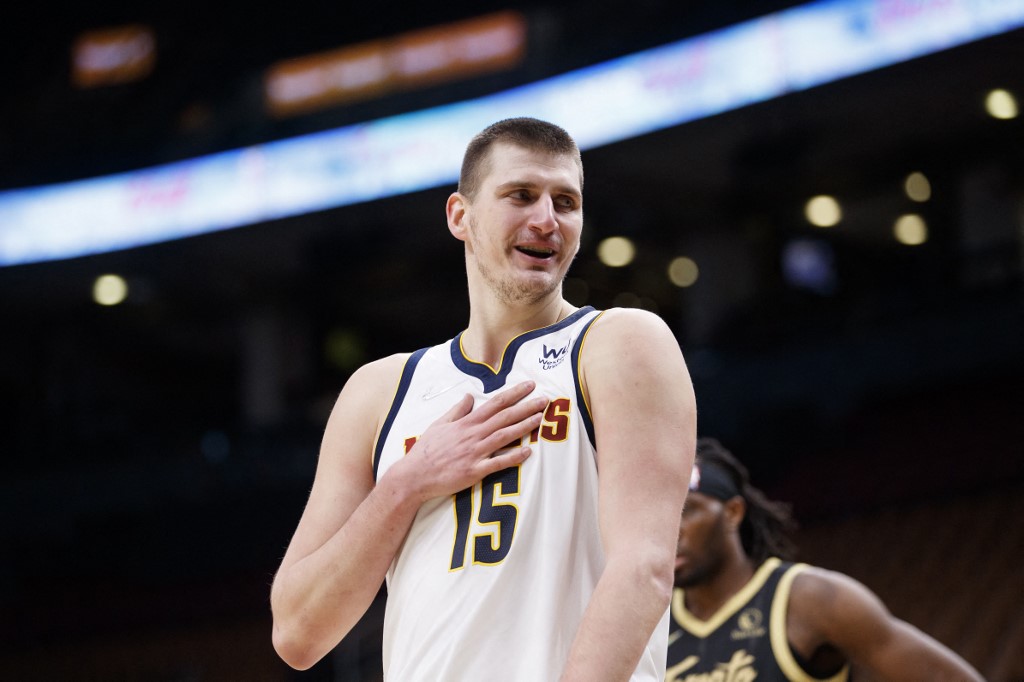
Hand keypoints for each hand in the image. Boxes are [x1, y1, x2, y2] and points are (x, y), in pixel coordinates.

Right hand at [395, 380, 546, 501]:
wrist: (414, 475)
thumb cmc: (426, 451)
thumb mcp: (440, 424)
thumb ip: (458, 411)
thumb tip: (470, 396)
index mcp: (466, 423)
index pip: (495, 403)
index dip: (514, 393)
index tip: (529, 386)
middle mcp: (473, 435)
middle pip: (504, 417)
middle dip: (526, 406)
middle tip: (544, 399)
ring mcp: (475, 453)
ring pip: (504, 436)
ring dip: (523, 426)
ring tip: (540, 418)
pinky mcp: (474, 471)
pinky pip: (497, 463)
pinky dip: (513, 457)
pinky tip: (528, 452)